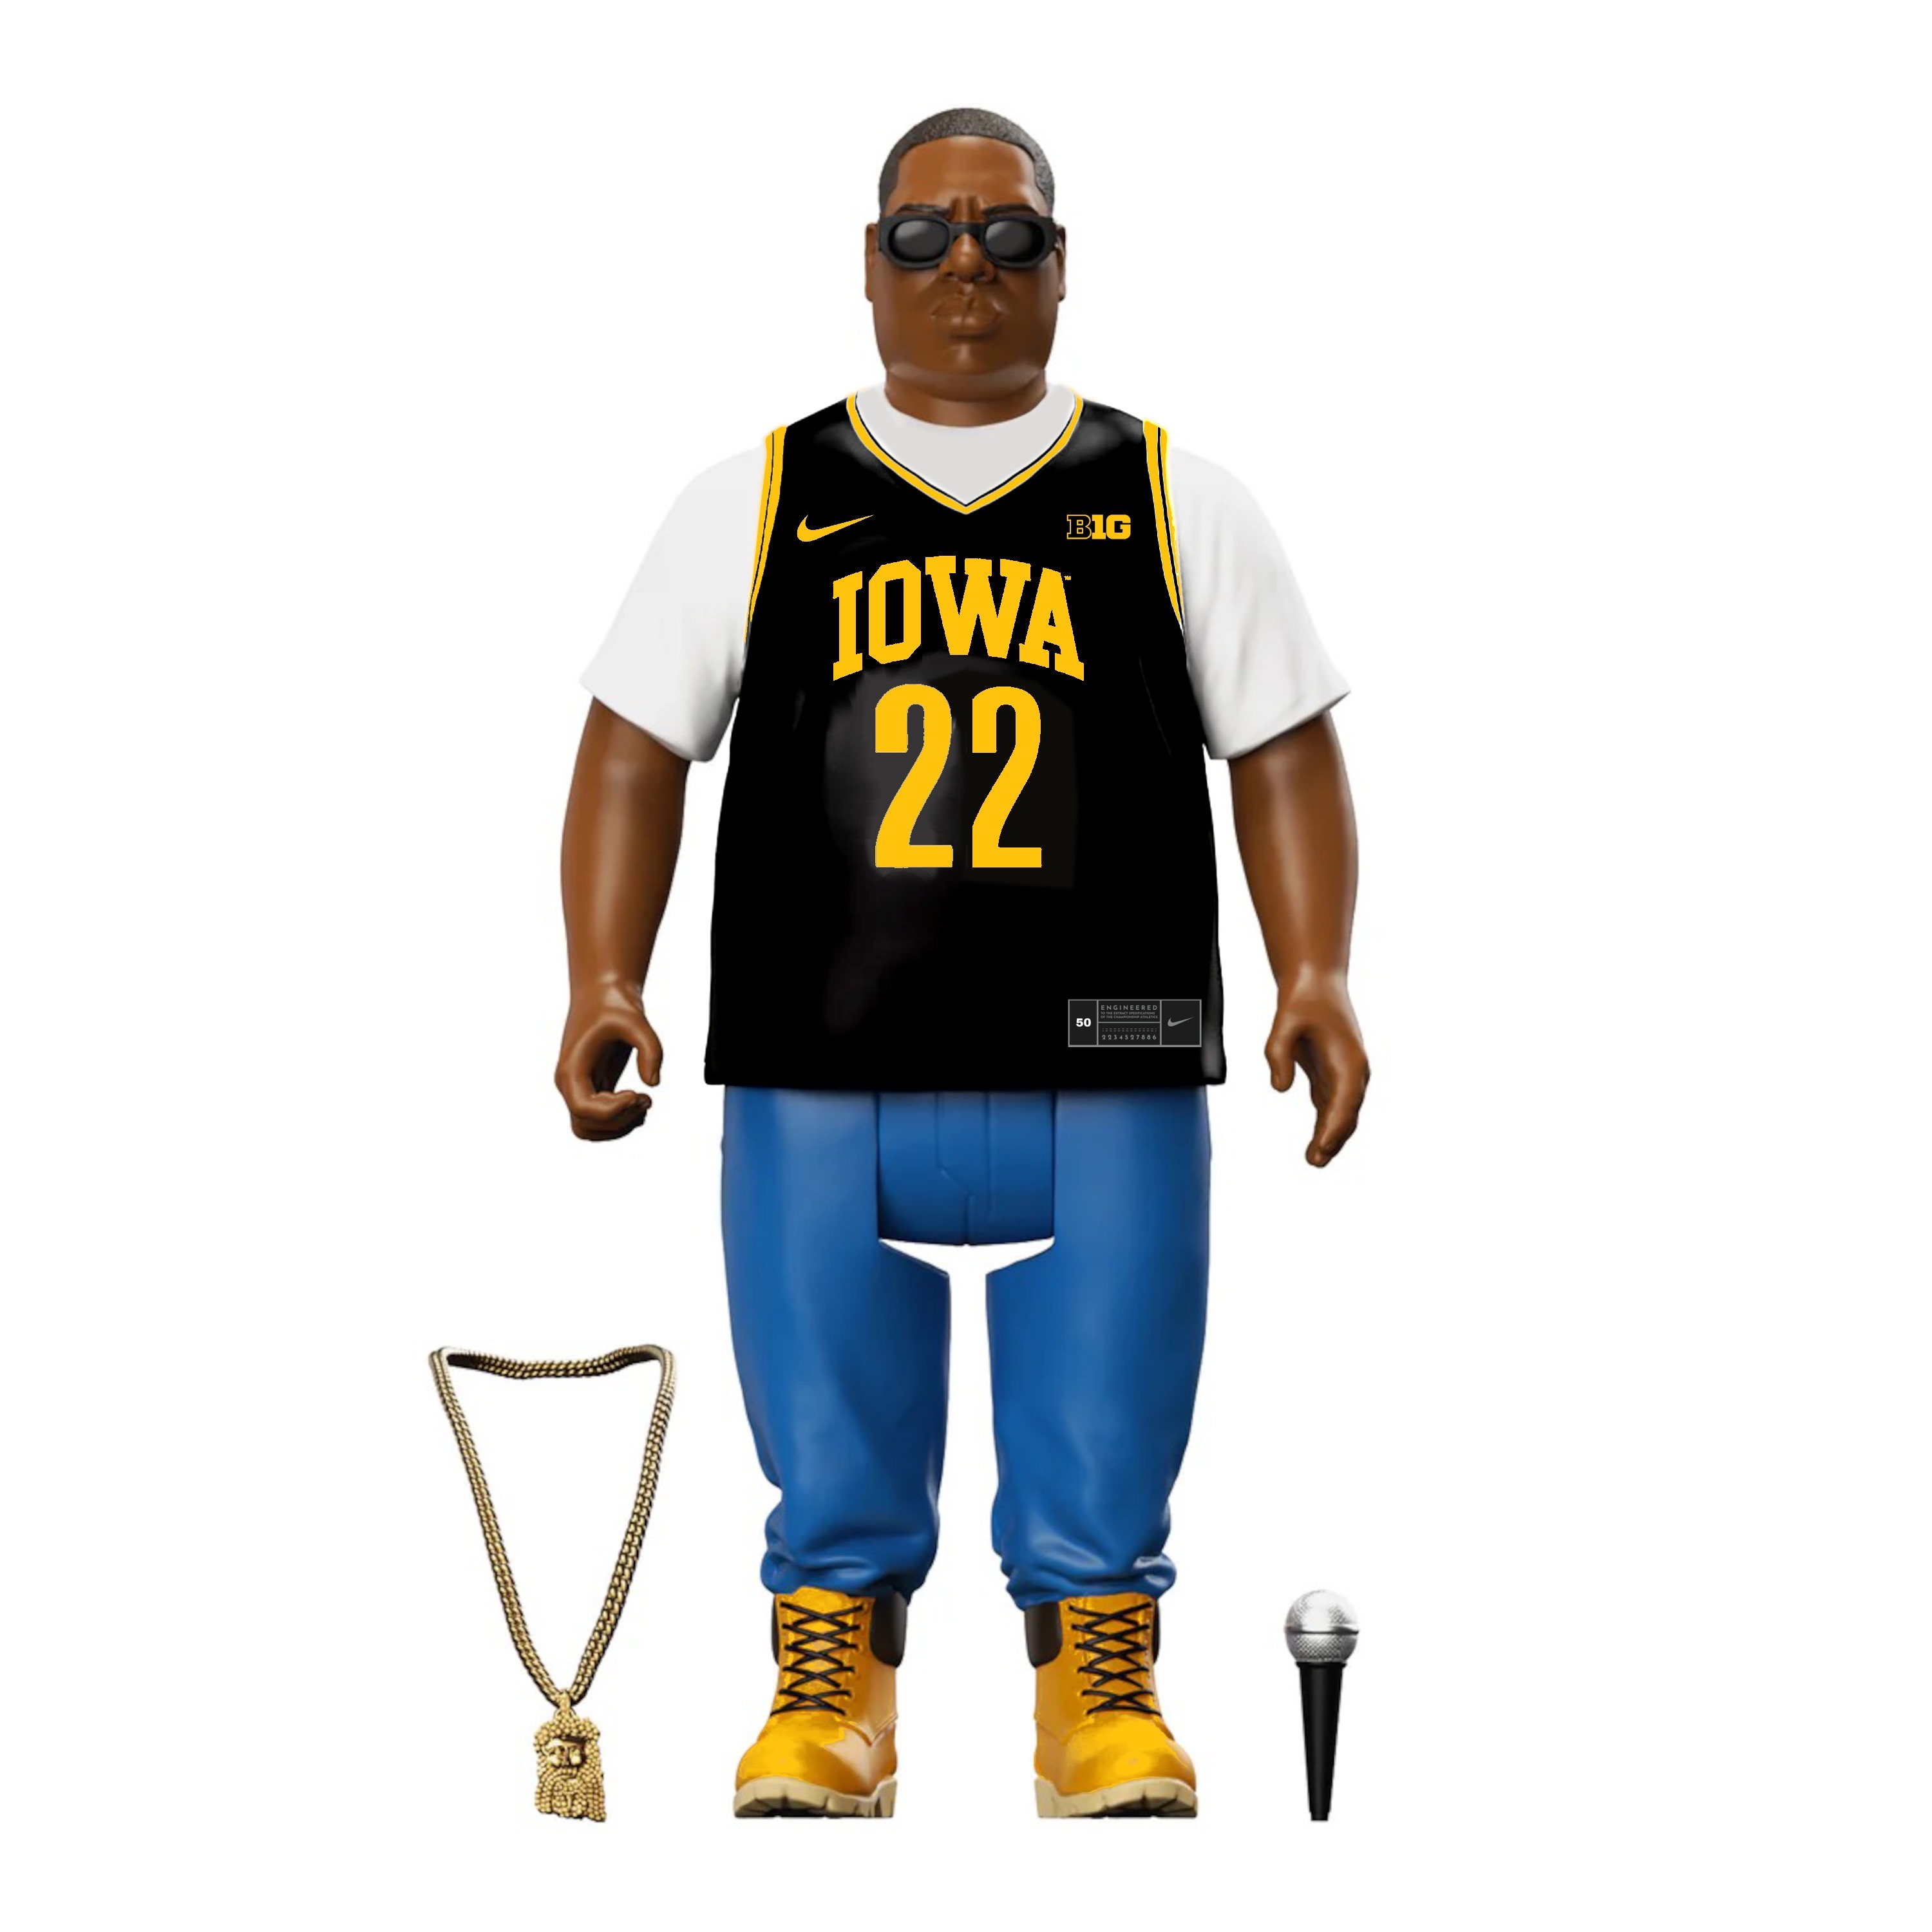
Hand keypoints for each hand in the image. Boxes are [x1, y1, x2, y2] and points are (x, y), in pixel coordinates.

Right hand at [555, 982, 661, 1141]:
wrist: (603, 995)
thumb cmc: (616, 1005)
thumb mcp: (637, 1020)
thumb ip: (650, 1050)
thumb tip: (653, 1084)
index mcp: (572, 1068)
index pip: (582, 1108)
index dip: (612, 1110)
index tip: (638, 1093)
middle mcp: (570, 1083)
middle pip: (586, 1124)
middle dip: (620, 1119)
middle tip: (646, 1098)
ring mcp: (579, 1088)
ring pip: (588, 1129)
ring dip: (619, 1126)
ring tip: (645, 1102)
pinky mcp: (593, 1089)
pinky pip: (598, 1121)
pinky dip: (619, 1122)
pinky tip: (640, 1103)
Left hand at [1264, 974, 1368, 1167]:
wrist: (1316, 982)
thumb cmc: (1303, 999)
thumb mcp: (1284, 1021)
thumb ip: (1278, 1053)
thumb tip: (1279, 1089)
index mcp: (1349, 1060)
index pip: (1344, 1102)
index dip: (1333, 1128)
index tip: (1322, 1148)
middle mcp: (1353, 1070)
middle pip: (1346, 1113)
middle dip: (1333, 1139)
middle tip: (1315, 1161)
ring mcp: (1346, 1073)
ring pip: (1341, 1112)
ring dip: (1330, 1136)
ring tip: (1313, 1159)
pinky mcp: (1334, 1073)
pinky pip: (1331, 1105)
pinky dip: (1325, 1123)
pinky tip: (1315, 1142)